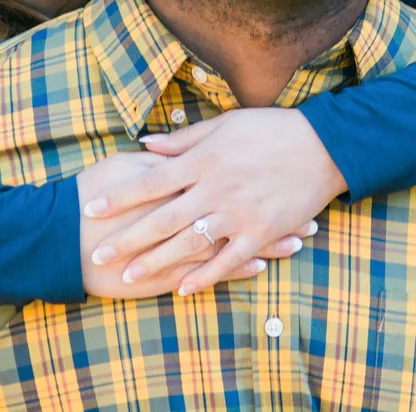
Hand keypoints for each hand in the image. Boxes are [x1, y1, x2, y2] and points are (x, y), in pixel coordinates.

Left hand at [82, 109, 347, 295]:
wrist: (323, 146)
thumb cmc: (271, 129)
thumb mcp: (225, 125)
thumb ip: (184, 141)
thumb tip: (145, 144)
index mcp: (205, 160)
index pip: (152, 181)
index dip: (120, 196)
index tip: (91, 208)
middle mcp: (217, 188)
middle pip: (162, 218)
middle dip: (127, 238)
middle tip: (97, 254)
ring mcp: (239, 213)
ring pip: (190, 243)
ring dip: (157, 262)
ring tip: (128, 276)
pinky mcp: (261, 232)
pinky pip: (228, 260)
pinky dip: (205, 276)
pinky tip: (183, 289)